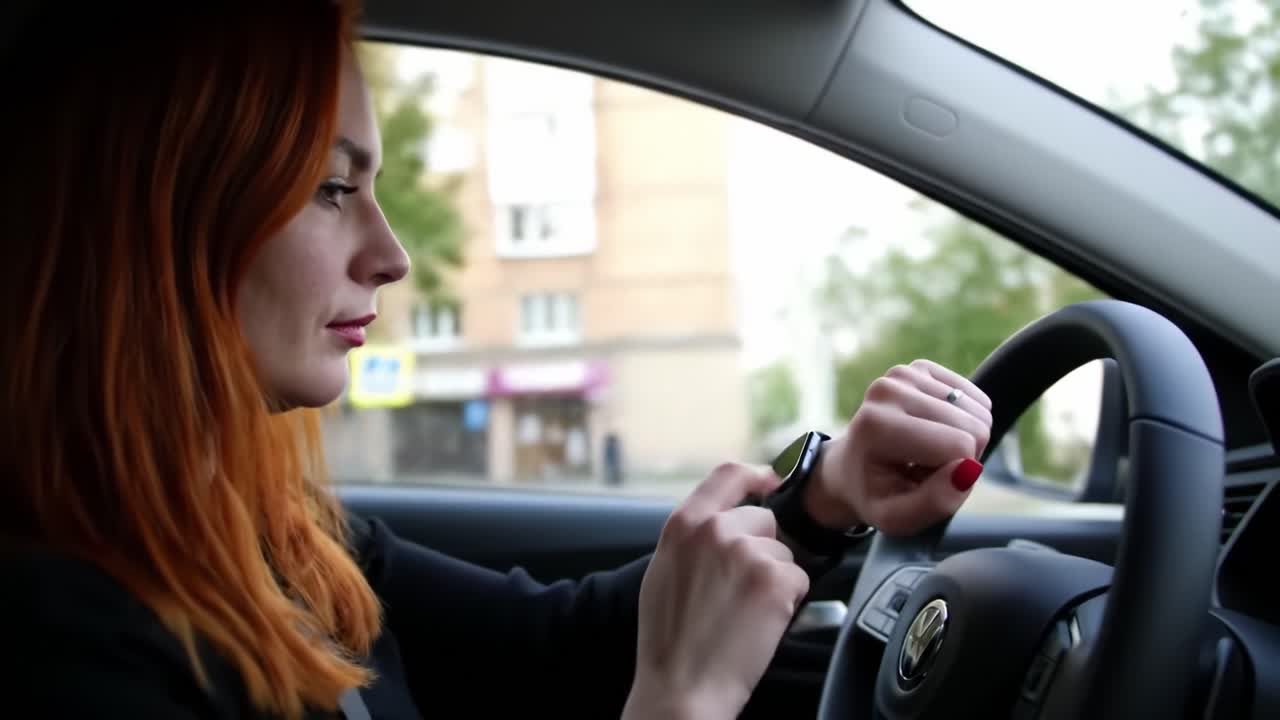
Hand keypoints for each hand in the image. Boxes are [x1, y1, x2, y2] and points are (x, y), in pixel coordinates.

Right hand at [624, 464, 809, 719]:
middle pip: (765, 520)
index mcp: (683, 524)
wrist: (682, 685)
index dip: (756, 475)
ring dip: (775, 578)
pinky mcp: (776, 579)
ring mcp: (748, 552)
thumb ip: (693, 537)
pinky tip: (760, 622)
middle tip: (741, 590)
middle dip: (763, 549)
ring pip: (784, 553)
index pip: (728, 474)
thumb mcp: (664, 569)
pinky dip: (788, 601)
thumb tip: (723, 520)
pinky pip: (799, 579)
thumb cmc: (670, 639)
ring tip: (744, 611)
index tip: (771, 481)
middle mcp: (716, 530)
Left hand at [809, 359, 992, 535]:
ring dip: (963, 440)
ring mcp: (904, 374)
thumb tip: (969, 470)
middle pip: (973, 427)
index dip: (956, 476)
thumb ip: (934, 503)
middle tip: (925, 468)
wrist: (851, 468)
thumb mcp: (896, 518)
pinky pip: (976, 398)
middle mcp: (888, 390)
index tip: (924, 481)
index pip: (959, 447)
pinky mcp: (920, 368)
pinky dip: (965, 420)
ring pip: (979, 412)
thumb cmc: (876, 495)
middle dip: (962, 458)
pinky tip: (935, 431)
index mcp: (877, 426)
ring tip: (926, 451)